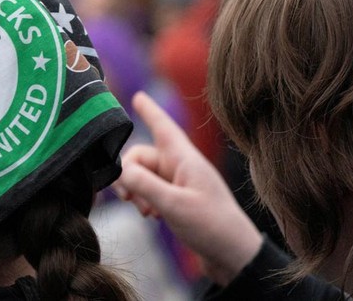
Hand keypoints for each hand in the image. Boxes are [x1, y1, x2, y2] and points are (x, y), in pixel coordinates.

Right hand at [113, 91, 262, 285]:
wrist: (232, 256)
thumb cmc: (212, 227)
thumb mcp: (174, 205)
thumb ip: (144, 185)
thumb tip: (120, 171)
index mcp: (185, 159)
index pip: (163, 126)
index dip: (149, 111)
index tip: (137, 95)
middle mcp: (180, 167)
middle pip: (142, 156)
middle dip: (128, 174)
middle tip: (126, 197)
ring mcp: (178, 183)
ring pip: (143, 175)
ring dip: (136, 191)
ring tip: (144, 212)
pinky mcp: (177, 200)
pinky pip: (150, 191)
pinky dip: (144, 201)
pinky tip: (152, 217)